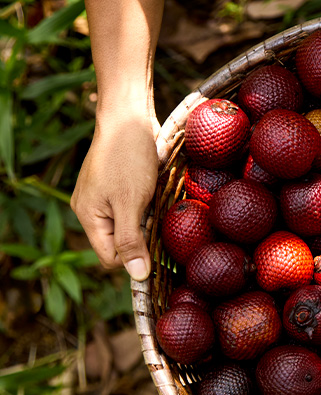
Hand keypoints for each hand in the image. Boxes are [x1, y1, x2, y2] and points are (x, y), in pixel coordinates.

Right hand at [71, 112, 159, 280]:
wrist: (129, 117)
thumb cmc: (128, 158)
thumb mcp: (131, 202)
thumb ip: (132, 240)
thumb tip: (137, 276)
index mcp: (88, 217)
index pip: (111, 258)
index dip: (135, 256)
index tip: (156, 240)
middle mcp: (90, 210)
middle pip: (120, 242)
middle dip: (143, 235)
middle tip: (157, 214)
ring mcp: (102, 197)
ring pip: (128, 224)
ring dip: (146, 219)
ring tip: (155, 200)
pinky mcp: (116, 186)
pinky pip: (131, 208)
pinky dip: (145, 205)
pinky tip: (154, 191)